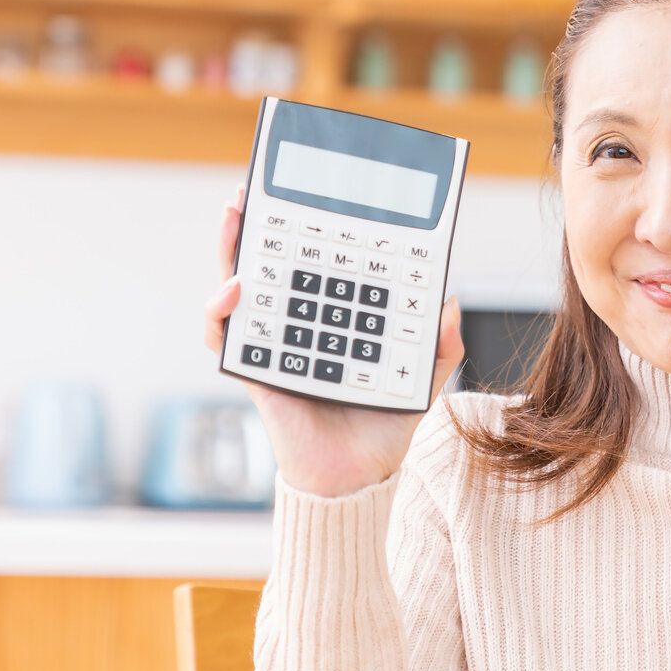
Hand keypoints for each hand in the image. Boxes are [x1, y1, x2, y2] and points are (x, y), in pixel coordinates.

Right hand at [203, 181, 465, 497]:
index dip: (306, 234)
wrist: (356, 482)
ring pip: (237, 290)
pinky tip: (236, 288)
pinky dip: (220, 311)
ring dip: (230, 250)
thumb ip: (439, 347)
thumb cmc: (381, 432)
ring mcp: (271, 347)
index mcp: (331, 323)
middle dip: (256, 226)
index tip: (311, 197)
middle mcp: (296, 329)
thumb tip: (450, 302)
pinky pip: (224, 338)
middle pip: (268, 268)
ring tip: (235, 215)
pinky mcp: (254, 371)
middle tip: (254, 189)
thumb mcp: (420, 382)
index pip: (314, 269)